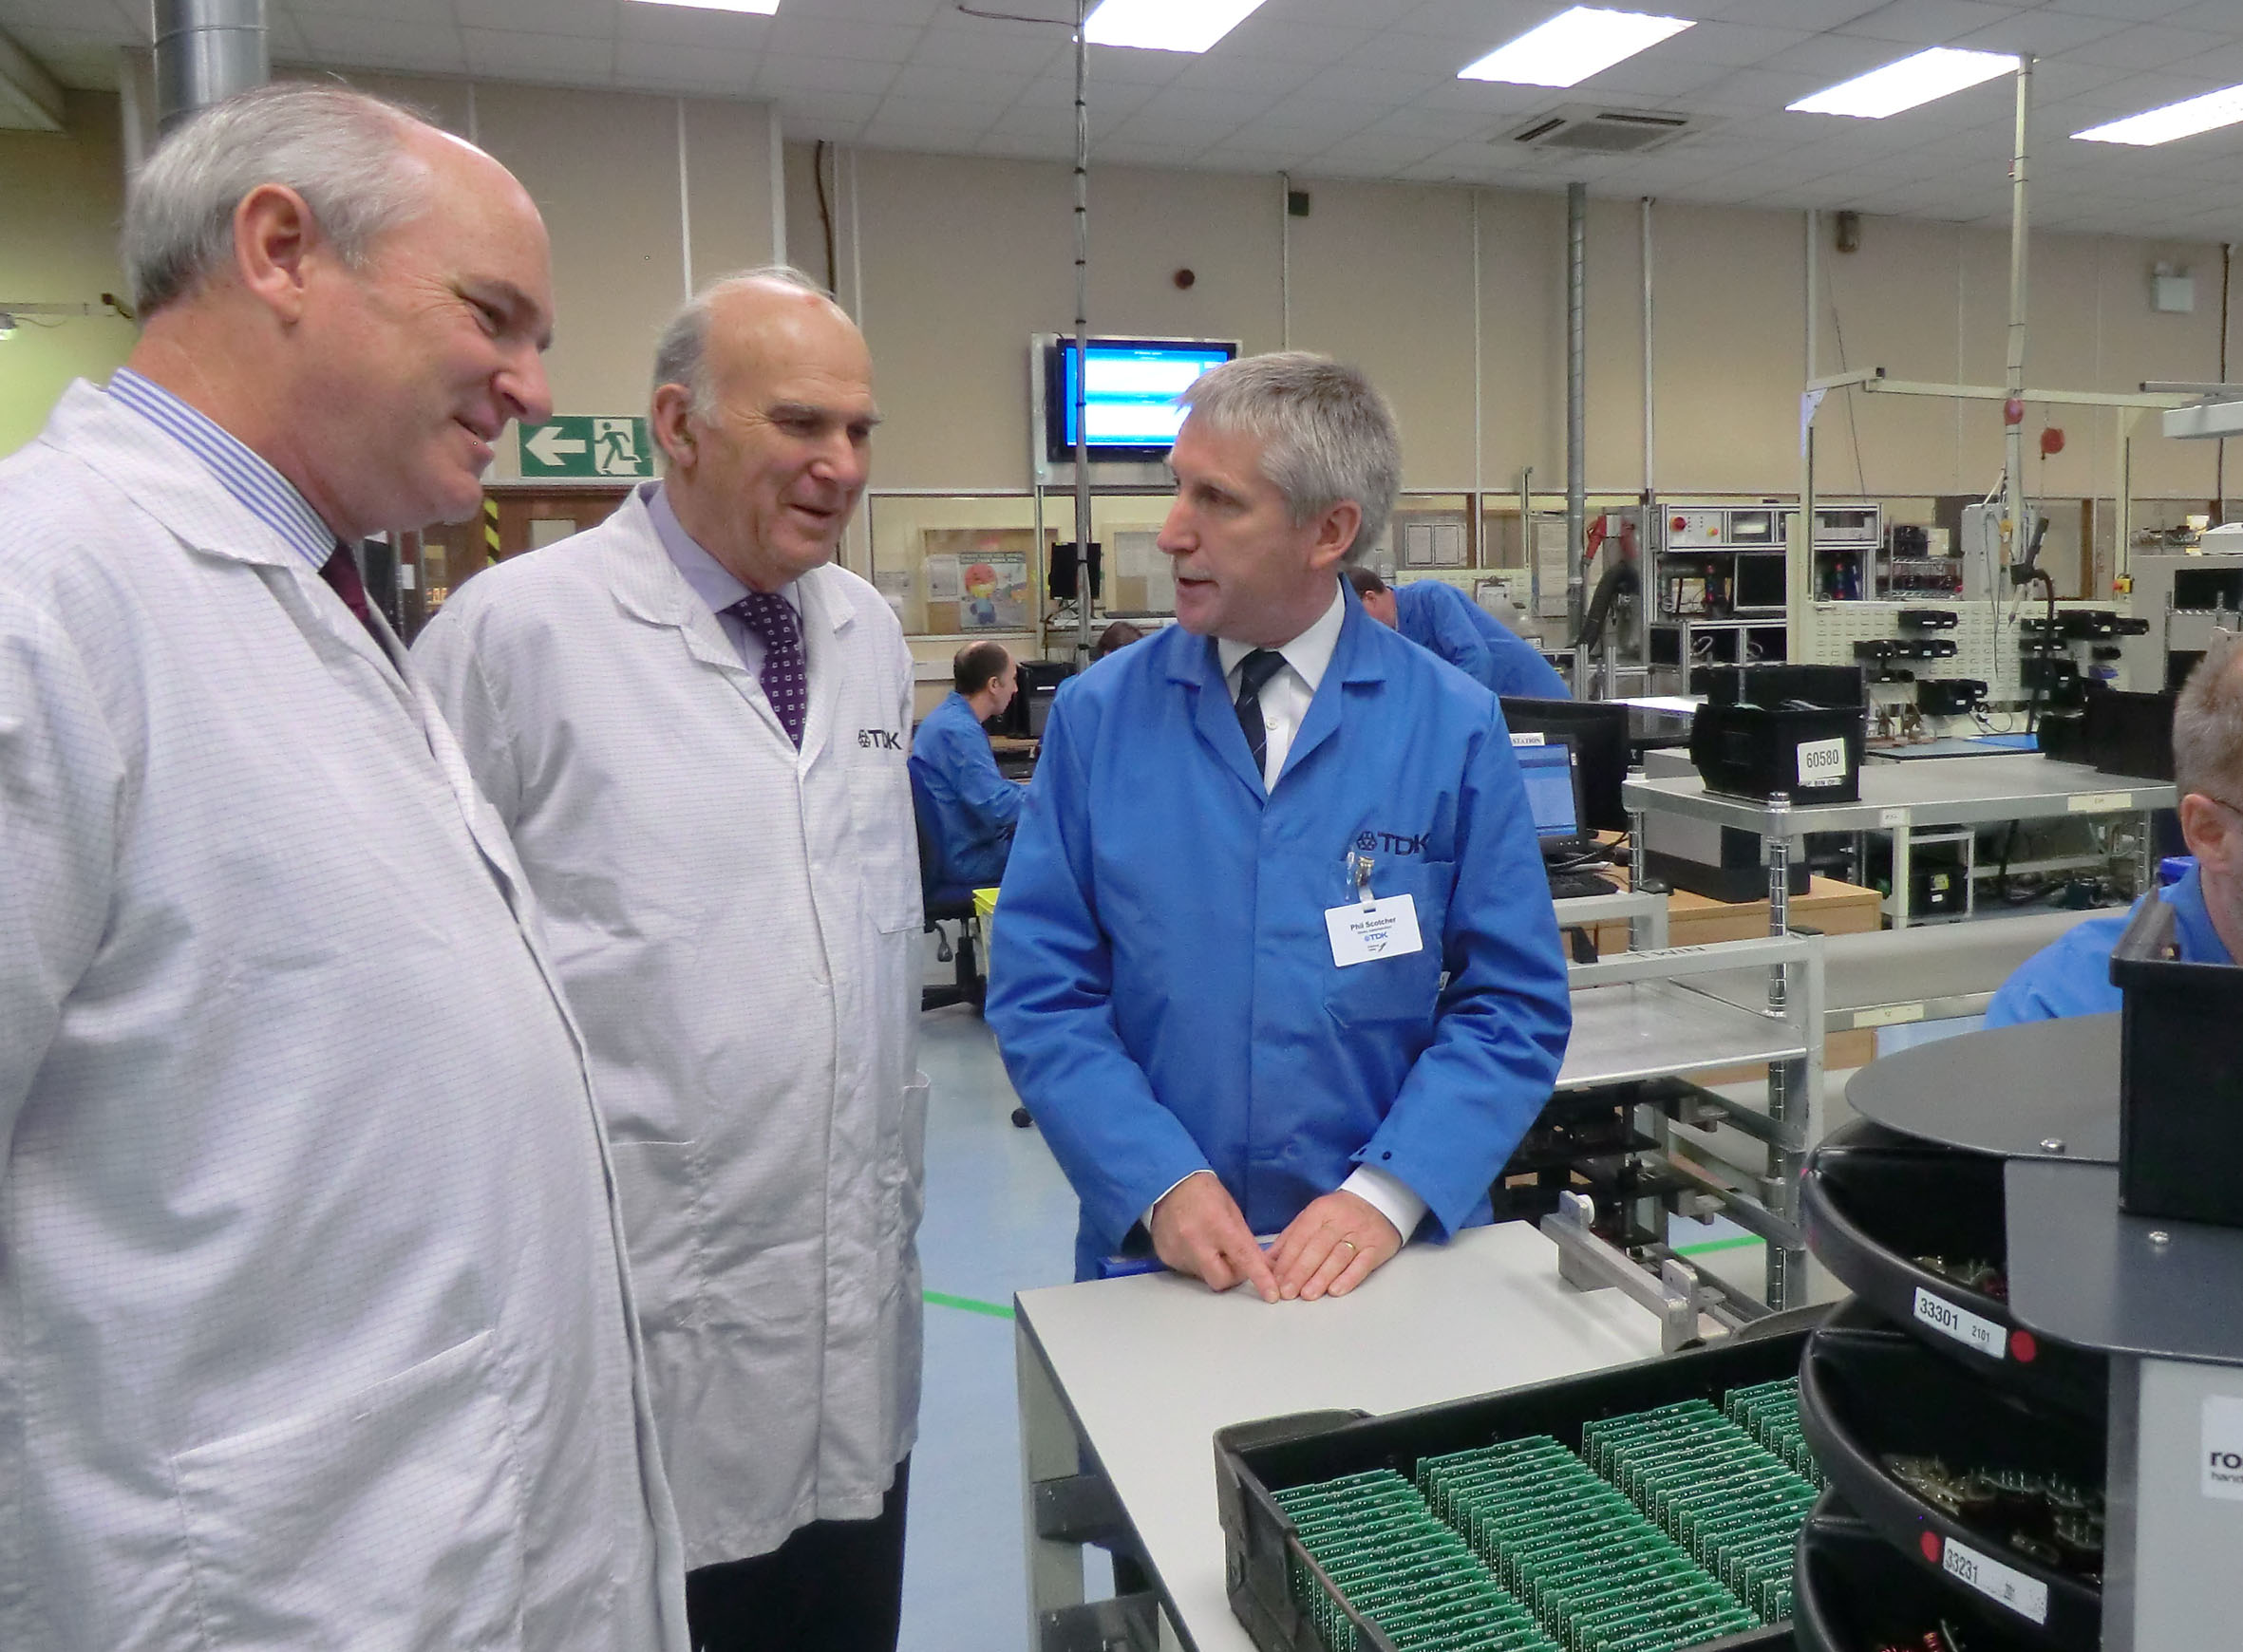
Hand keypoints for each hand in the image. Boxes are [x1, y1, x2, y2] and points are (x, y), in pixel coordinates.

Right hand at [1149, 1172, 1279, 1302]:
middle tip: (1234, 1260)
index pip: (1243, 1257)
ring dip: (1213, 1266)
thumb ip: (1247, 1242)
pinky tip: (1193, 1243)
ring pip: (1204, 1276)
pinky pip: (1189, 1270)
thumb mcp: (1232, 1211)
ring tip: (1208, 1242)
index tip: (1271, 1295)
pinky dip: (1197, 1262)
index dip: (1259, 1278)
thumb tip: (1265, 1267)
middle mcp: (1194, 1241)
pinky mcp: (1166, 1256)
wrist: (1167, 1183)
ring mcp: (1177, 1250)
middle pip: (1221, 1279)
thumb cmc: (1204, 1193)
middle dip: (1233, 1275)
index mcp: (1216, 1224)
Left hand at [1268, 1190, 1402, 1301]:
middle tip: (1288, 1292)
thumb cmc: (1340, 1214)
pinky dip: (1349, 1278)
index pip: (1300, 1237)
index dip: (1287, 1260)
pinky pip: (1362, 1264)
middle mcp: (1341, 1221)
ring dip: (1321, 1277)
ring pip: (1338, 1257)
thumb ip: (1290, 1239)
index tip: (1275, 1280)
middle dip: (1300, 1271)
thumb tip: (1268, 1263)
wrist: (1381, 1202)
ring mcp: (1360, 1234)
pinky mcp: (1377, 1247)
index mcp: (1321, 1211)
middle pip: (1318, 1248)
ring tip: (1307, 1295)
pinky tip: (1335, 1291)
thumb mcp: (1313, 1217)